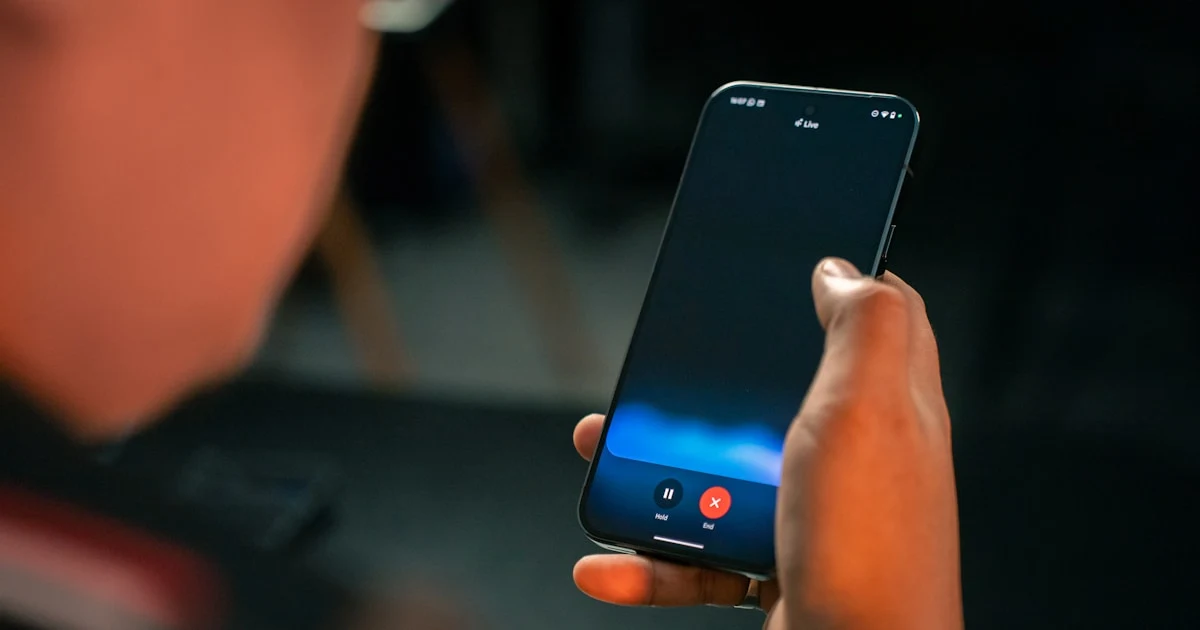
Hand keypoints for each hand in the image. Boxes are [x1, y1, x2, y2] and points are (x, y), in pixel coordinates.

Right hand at [573, 258, 960, 629]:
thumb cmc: (869, 547)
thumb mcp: (868, 409)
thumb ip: (865, 326)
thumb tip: (843, 269)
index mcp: (888, 407)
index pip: (879, 322)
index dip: (839, 285)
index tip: (784, 266)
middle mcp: (853, 458)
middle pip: (776, 393)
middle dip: (708, 382)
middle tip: (657, 371)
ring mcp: (813, 516)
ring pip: (725, 470)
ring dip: (656, 468)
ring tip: (604, 455)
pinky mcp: (776, 568)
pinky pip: (701, 553)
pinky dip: (651, 560)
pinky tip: (609, 563)